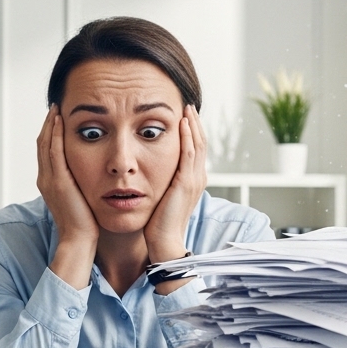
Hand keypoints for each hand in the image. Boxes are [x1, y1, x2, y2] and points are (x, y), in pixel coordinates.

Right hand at [36, 105, 98, 289]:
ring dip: (50, 124)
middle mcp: (46, 179)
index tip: (58, 118)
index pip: (47, 151)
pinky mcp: (58, 181)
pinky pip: (53, 151)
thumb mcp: (81, 198)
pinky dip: (55, 134)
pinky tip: (60, 121)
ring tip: (56, 108)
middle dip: (48, 124)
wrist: (80, 241)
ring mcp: (49, 180)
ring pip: (45, 144)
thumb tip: (92, 173)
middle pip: (42, 143)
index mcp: (50, 183)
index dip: (50, 133)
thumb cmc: (86, 224)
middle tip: (55, 107)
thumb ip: (81, 184)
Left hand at [145, 105, 207, 292]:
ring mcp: (194, 180)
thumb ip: (159, 181)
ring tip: (186, 107)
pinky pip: (190, 153)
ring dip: (192, 124)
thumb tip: (146, 169)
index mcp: (191, 180)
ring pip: (198, 144)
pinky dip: (188, 136)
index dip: (191, 131)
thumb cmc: (157, 224)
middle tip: (187, 104)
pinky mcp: (186, 183)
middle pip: (200, 142)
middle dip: (194, 122)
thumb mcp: (160, 196)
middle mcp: (197, 177)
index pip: (195, 149)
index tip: (183, 115)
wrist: (163, 243)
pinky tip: (182, 123)